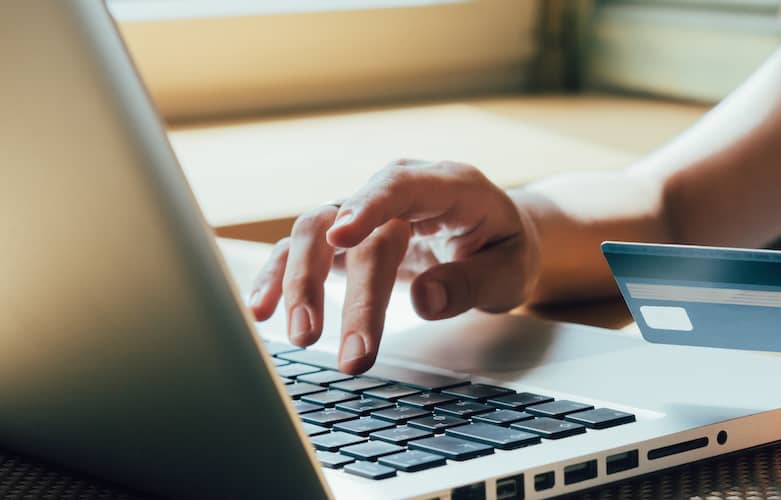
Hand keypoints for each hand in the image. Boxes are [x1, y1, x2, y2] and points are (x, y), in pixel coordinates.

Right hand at [247, 159, 540, 372]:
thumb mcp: (511, 270)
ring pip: (316, 231)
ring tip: (302, 337)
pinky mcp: (347, 236)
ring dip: (302, 283)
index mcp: (449, 186)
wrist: (498, 240)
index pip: (401, 185)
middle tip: (353, 354)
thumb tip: (424, 301)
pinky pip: (304, 249)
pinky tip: (262, 309)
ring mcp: (367, 210)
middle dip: (348, 291)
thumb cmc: (505, 251)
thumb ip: (472, 283)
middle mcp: (398, 190)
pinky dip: (281, 276)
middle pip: (354, 223)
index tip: (343, 237)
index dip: (369, 206)